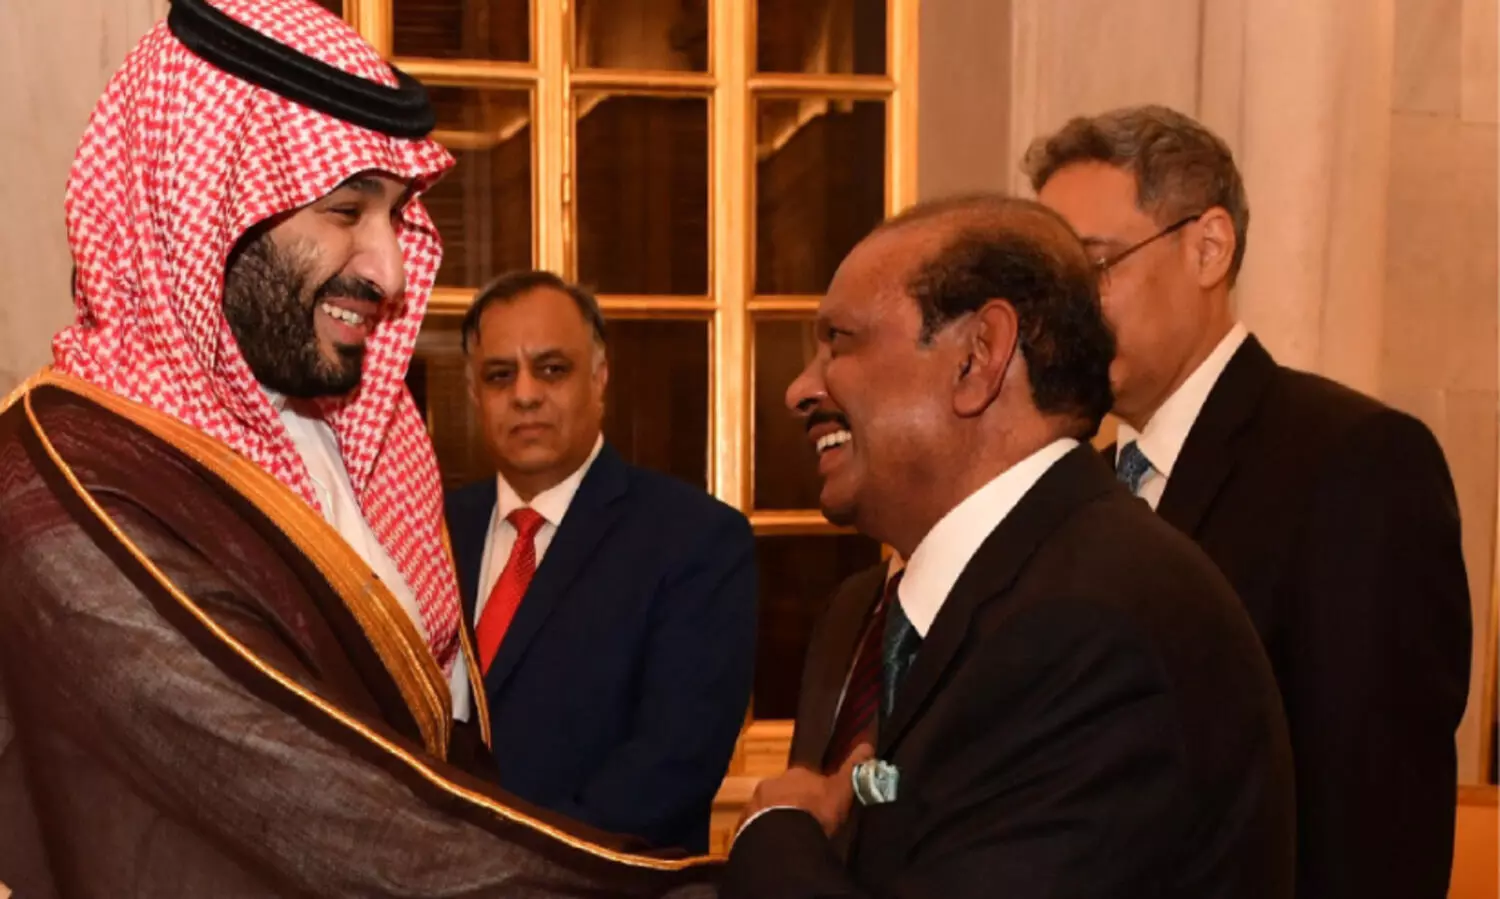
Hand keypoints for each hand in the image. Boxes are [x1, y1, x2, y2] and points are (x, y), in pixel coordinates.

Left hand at [738, 743, 874, 836]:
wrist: (784, 835)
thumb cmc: (817, 810)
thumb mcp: (842, 789)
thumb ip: (853, 768)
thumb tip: (867, 745)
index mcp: (798, 773)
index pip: (808, 779)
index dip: (815, 793)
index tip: (821, 807)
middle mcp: (774, 782)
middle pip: (786, 792)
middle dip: (794, 804)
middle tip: (806, 824)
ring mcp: (757, 802)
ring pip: (769, 808)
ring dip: (778, 818)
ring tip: (791, 837)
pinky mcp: (745, 823)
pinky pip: (757, 827)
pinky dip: (765, 833)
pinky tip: (776, 844)